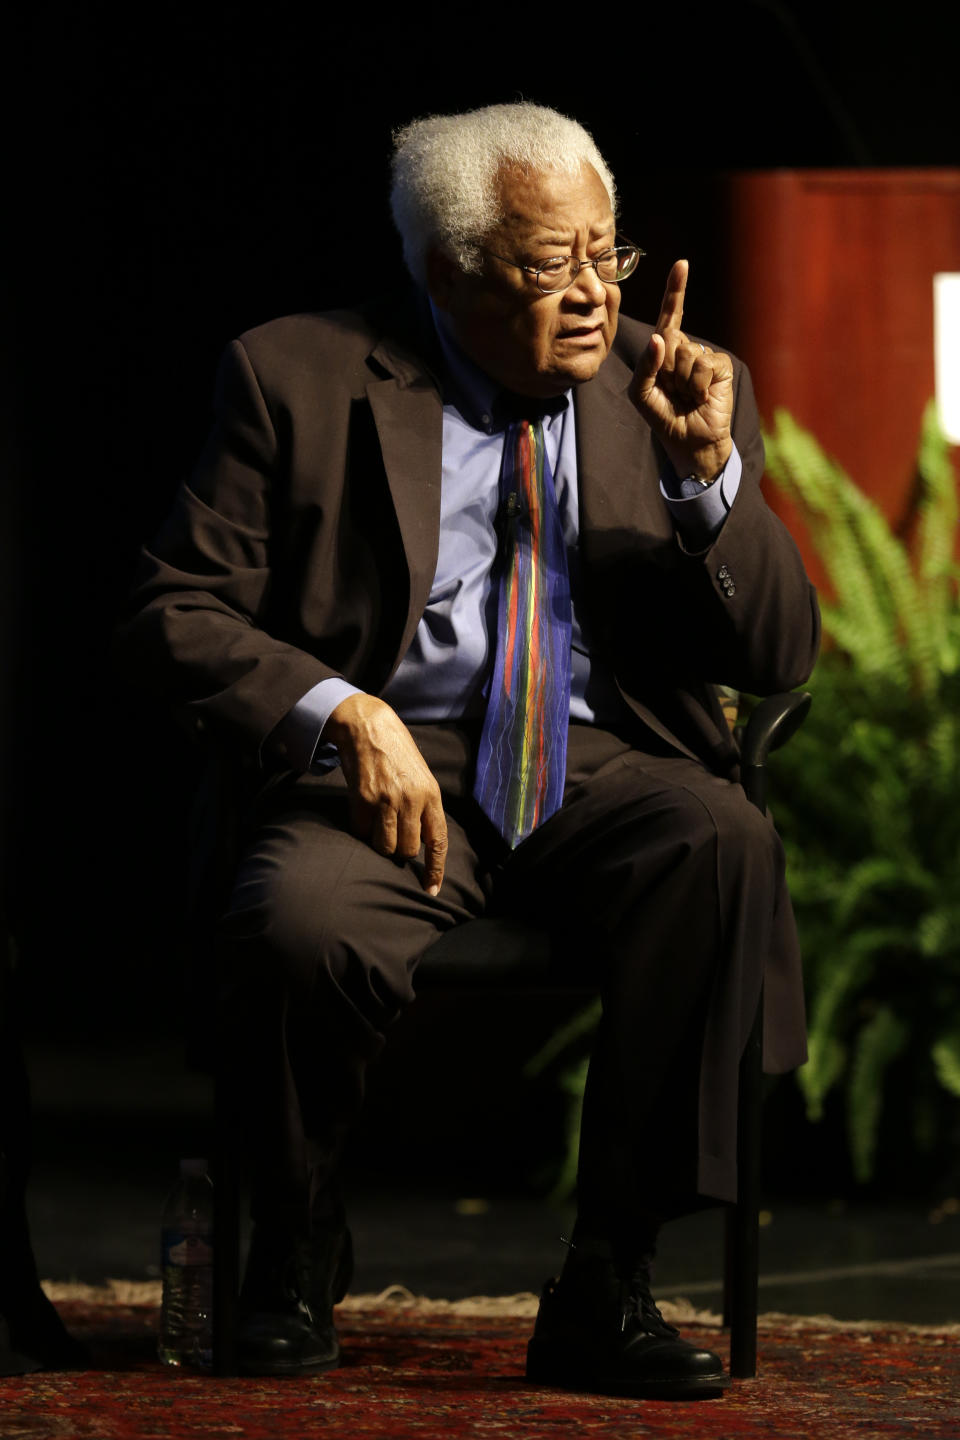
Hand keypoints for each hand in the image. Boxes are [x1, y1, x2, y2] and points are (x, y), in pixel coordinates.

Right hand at [323, 694, 447, 895]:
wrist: (370, 727)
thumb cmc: (397, 755)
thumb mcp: (421, 778)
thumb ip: (424, 808)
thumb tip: (423, 841)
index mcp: (431, 795)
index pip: (438, 841)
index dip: (435, 869)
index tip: (432, 890)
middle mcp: (412, 800)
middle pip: (407, 850)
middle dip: (400, 850)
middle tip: (393, 834)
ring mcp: (387, 800)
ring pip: (385, 846)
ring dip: (380, 843)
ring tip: (378, 824)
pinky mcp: (363, 799)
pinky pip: (362, 832)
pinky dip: (361, 829)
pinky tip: (363, 811)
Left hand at [628, 259, 733, 480]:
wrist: (691, 443)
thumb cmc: (663, 418)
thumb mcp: (640, 394)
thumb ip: (644, 365)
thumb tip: (660, 337)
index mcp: (664, 352)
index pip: (669, 316)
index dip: (675, 290)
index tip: (682, 264)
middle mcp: (685, 349)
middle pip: (670, 339)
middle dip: (666, 369)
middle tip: (672, 392)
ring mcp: (704, 356)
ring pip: (687, 353)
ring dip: (682, 381)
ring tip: (686, 397)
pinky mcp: (720, 367)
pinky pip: (704, 365)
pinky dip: (698, 386)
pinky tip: (701, 398)